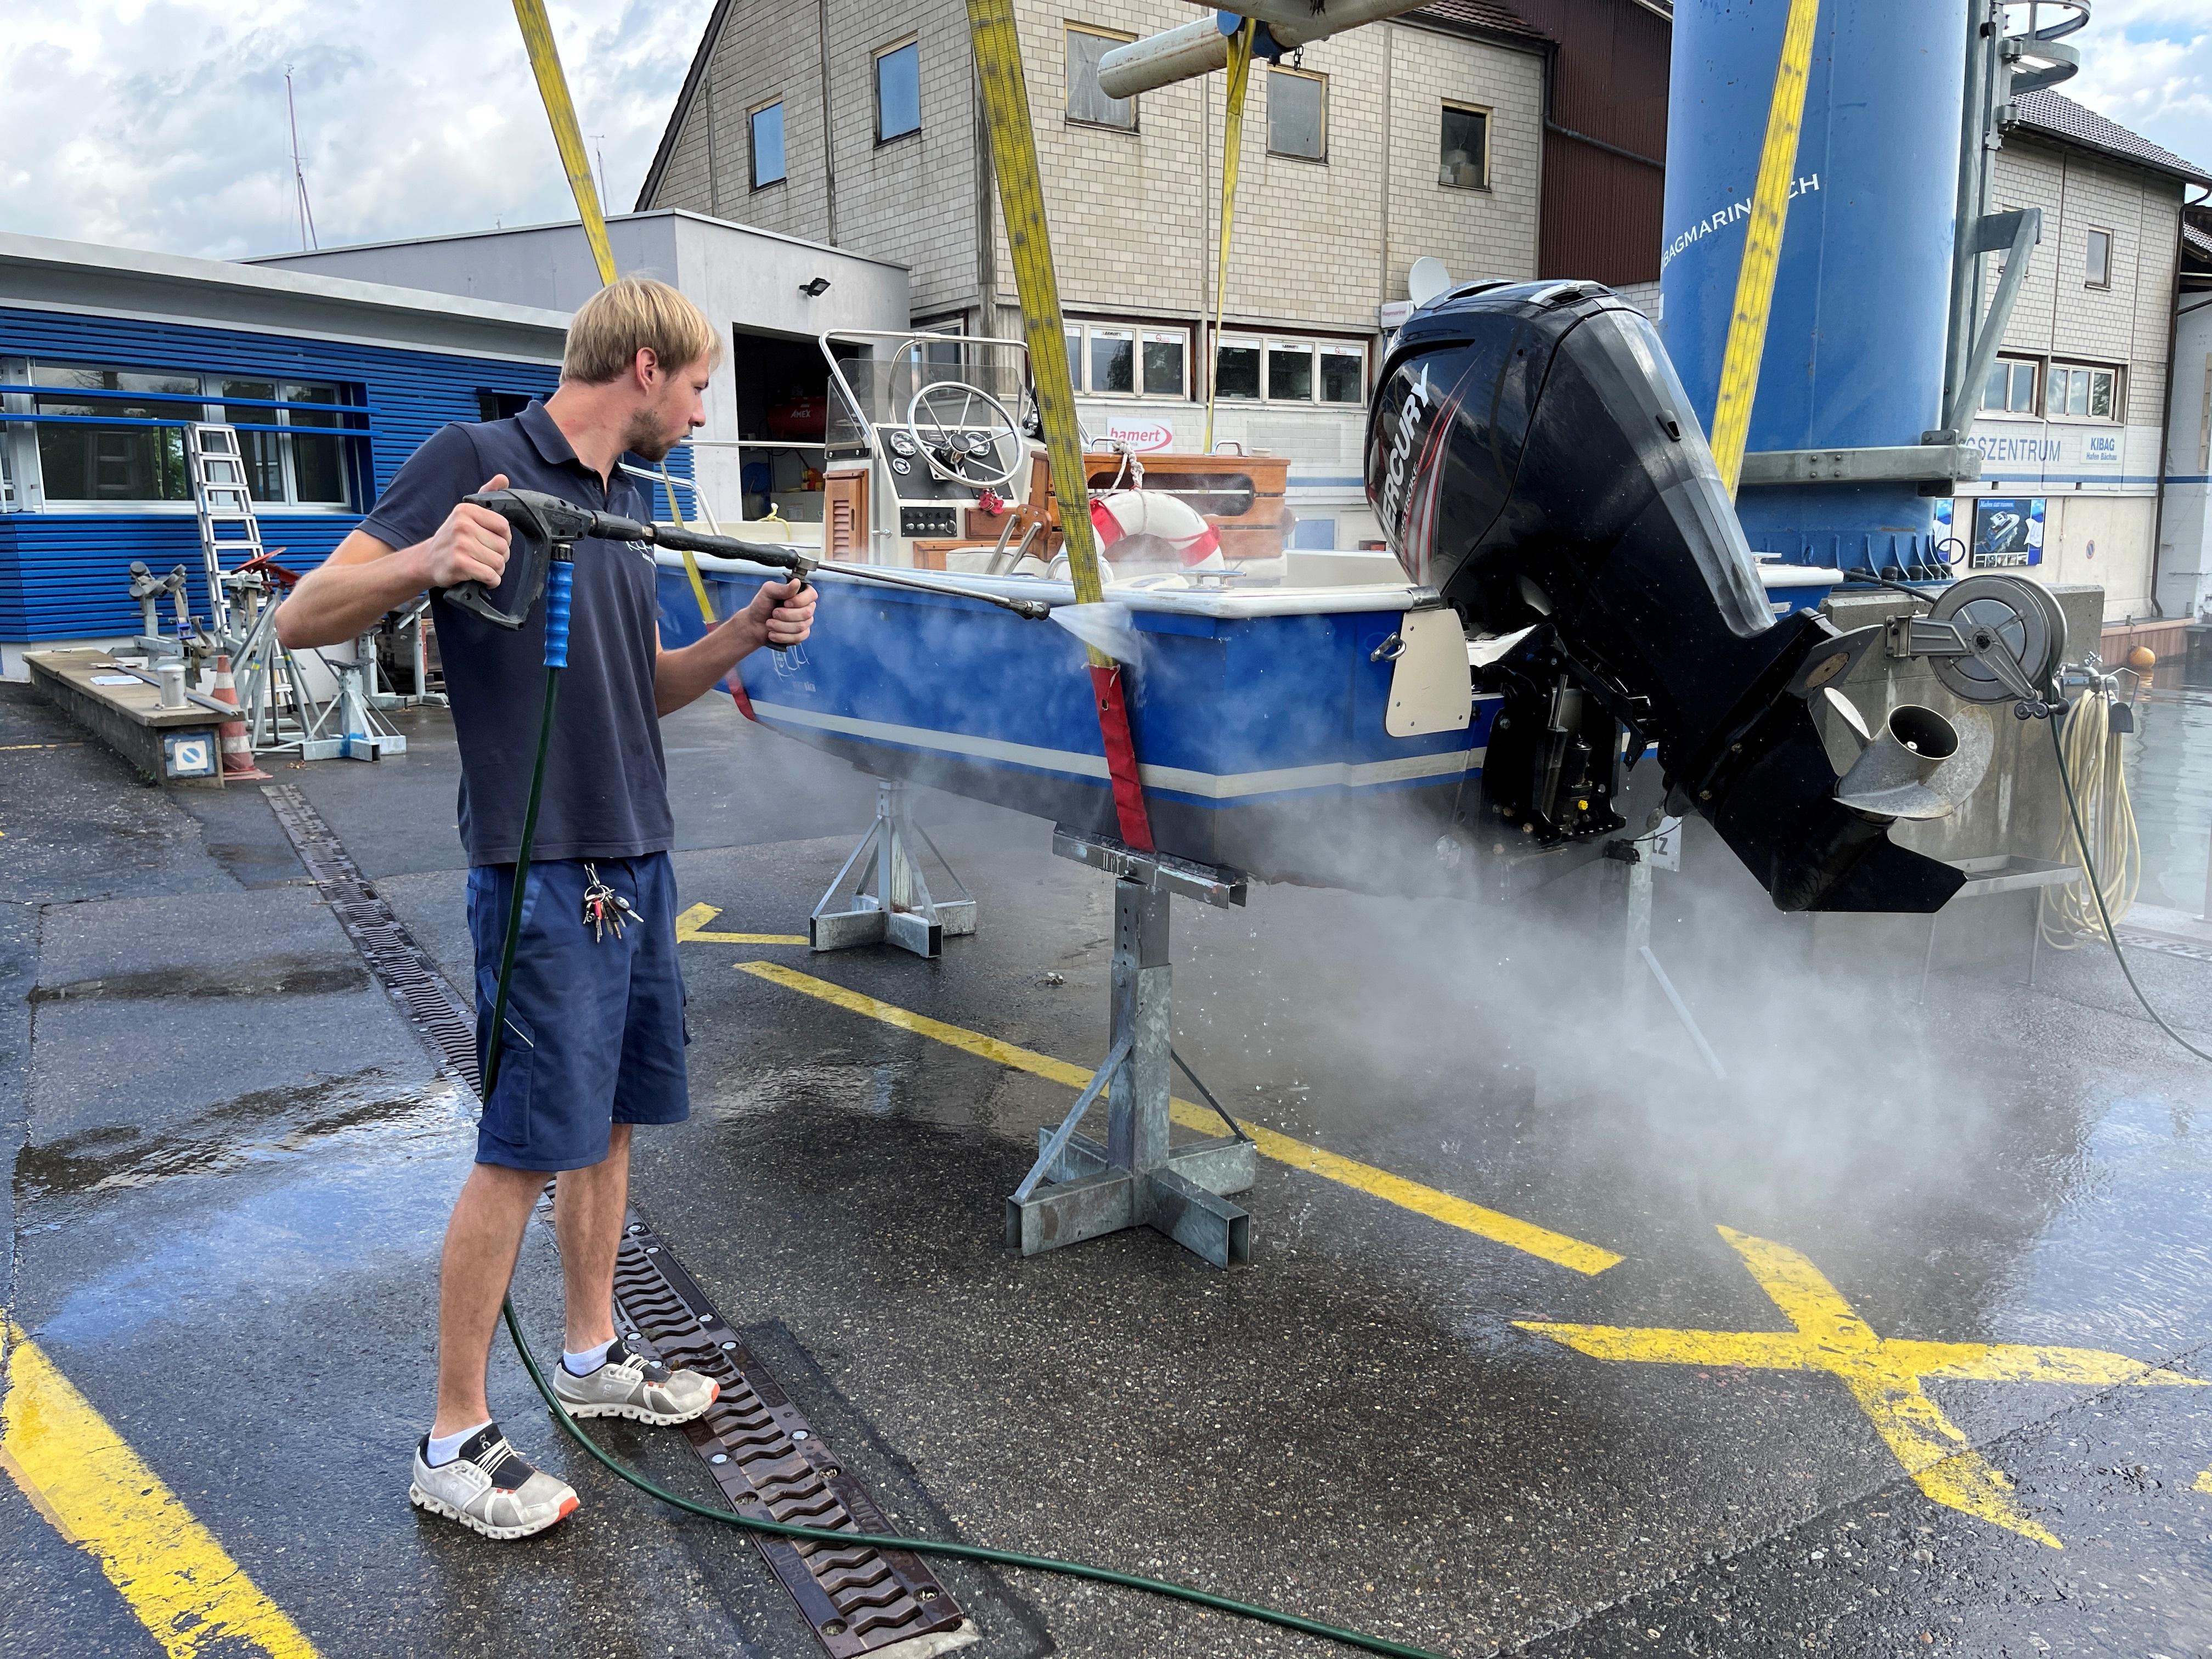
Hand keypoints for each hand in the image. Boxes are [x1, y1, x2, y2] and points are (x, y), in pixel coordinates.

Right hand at [422, 474, 512, 588]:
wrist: (428, 560)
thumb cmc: (452, 538)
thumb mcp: (466, 514)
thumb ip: (486, 495)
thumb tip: (503, 478)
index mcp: (466, 510)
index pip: (504, 526)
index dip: (503, 538)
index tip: (491, 541)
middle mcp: (462, 525)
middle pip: (503, 547)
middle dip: (499, 556)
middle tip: (484, 557)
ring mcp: (460, 545)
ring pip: (499, 563)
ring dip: (495, 570)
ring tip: (482, 567)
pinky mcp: (459, 564)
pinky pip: (491, 576)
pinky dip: (491, 581)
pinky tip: (482, 578)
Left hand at [750, 577, 816, 646]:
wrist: (754, 624)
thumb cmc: (761, 605)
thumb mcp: (768, 591)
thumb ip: (782, 587)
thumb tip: (796, 582)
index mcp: (800, 593)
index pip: (812, 595)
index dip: (799, 601)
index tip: (785, 603)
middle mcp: (805, 606)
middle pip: (806, 613)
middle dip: (786, 615)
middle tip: (773, 613)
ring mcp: (805, 621)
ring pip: (801, 626)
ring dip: (781, 626)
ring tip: (769, 624)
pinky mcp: (801, 634)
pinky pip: (798, 637)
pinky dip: (782, 636)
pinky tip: (773, 633)